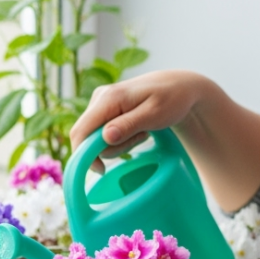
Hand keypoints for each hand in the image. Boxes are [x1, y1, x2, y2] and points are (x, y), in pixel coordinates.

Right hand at [69, 70, 220, 167]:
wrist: (179, 87)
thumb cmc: (171, 100)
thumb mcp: (155, 114)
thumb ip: (129, 125)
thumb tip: (106, 137)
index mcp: (108, 98)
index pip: (80, 131)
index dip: (84, 155)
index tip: (102, 170)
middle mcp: (99, 98)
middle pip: (87, 137)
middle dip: (110, 148)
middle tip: (140, 138)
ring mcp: (100, 103)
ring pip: (96, 138)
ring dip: (119, 143)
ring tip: (142, 131)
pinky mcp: (105, 109)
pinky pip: (103, 133)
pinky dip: (120, 138)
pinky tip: (137, 129)